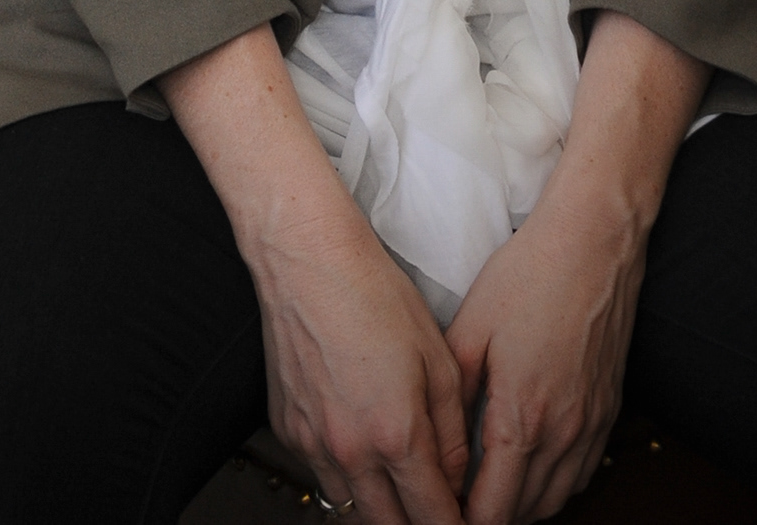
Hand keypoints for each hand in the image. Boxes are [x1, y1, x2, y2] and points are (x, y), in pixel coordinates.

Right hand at [160, 26, 466, 523]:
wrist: (308, 258)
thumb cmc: (374, 294)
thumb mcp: (439, 359)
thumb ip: (453, 431)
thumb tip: (459, 478)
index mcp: (395, 434)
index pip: (432, 518)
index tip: (468, 523)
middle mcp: (350, 451)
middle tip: (437, 512)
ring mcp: (312, 443)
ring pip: (350, 509)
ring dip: (380, 510)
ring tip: (403, 491)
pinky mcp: (288, 429)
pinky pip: (322, 475)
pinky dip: (347, 478)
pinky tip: (364, 453)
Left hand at [443, 183, 642, 522]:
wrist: (592, 244)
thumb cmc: (528, 277)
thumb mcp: (470, 330)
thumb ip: (453, 397)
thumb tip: (438, 441)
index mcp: (522, 417)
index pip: (494, 509)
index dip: (463, 522)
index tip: (441, 516)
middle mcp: (563, 433)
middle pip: (525, 514)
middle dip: (489, 517)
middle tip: (457, 505)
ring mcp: (591, 426)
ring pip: (557, 501)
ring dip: (522, 507)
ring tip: (488, 493)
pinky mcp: (608, 412)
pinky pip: (581, 475)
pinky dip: (553, 486)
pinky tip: (530, 469)